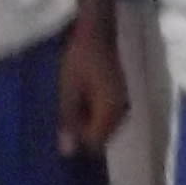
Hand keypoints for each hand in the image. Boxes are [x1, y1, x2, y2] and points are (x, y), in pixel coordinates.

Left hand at [56, 13, 127, 156]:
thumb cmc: (80, 59)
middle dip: (82, 130)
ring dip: (86, 120)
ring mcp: (124, 104)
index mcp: (111, 111)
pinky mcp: (120, 97)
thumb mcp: (68, 89)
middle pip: (102, 136)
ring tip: (71, 102)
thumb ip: (69, 120)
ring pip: (104, 126)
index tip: (61, 124)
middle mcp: (123, 111)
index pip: (95, 141)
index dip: (77, 137)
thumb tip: (67, 152)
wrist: (97, 32)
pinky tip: (80, 98)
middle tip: (64, 110)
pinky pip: (106, 115)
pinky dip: (92, 112)